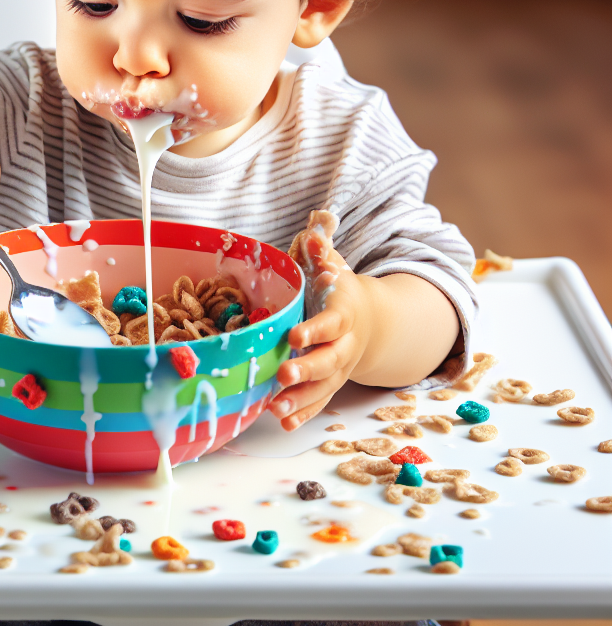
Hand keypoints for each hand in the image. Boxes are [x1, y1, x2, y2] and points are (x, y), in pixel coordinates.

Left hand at [265, 218, 370, 430]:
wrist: (369, 320)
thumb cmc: (338, 289)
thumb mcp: (333, 266)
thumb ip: (322, 249)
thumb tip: (315, 224)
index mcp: (344, 314)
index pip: (331, 323)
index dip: (315, 330)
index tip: (294, 336)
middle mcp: (345, 345)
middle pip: (329, 360)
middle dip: (307, 369)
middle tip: (283, 374)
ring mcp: (339, 367)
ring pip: (323, 386)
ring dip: (301, 398)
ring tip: (276, 407)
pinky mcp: (330, 383)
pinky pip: (318, 401)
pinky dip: (303, 412)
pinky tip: (283, 421)